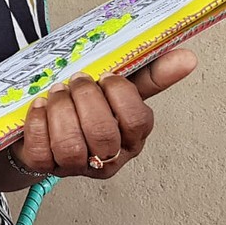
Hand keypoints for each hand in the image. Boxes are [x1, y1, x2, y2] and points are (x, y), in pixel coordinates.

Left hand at [10, 48, 197, 178]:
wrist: (45, 120)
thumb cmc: (88, 105)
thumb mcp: (120, 88)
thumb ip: (152, 74)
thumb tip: (188, 57)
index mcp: (132, 138)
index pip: (136, 121)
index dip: (119, 93)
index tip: (104, 76)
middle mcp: (108, 158)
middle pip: (103, 135)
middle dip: (86, 99)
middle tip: (76, 79)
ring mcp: (75, 167)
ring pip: (71, 147)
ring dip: (61, 111)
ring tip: (57, 92)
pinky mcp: (44, 166)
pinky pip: (40, 152)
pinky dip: (37, 123)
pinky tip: (39, 106)